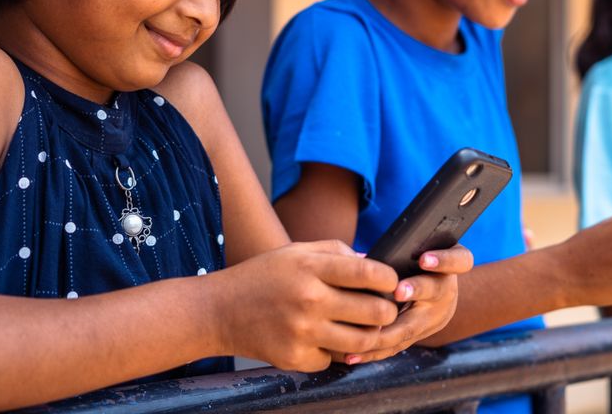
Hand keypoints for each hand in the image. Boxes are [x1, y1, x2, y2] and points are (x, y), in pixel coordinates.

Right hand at [219, 240, 399, 371]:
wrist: (219, 311)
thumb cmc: (263, 276)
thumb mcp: (296, 251)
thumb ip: (336, 250)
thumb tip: (373, 262)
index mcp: (310, 267)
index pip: (367, 273)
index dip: (389, 279)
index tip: (392, 283)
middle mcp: (309, 299)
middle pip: (374, 312)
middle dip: (388, 311)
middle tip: (386, 309)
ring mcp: (302, 332)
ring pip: (362, 342)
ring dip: (372, 336)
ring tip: (369, 327)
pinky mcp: (295, 358)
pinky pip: (334, 359)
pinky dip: (337, 352)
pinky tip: (331, 339)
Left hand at [341, 244, 473, 363]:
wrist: (441, 293)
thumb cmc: (420, 260)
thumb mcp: (424, 250)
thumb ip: (403, 250)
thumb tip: (362, 258)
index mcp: (450, 267)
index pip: (459, 260)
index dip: (443, 260)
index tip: (424, 259)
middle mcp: (446, 293)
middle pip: (435, 291)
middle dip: (415, 291)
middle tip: (399, 291)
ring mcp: (435, 318)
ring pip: (413, 326)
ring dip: (389, 331)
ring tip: (370, 332)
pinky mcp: (420, 336)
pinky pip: (398, 345)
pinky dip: (376, 351)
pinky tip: (354, 355)